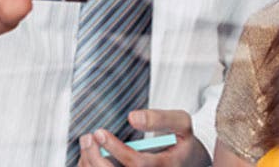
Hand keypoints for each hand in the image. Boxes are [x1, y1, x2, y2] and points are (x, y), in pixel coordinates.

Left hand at [77, 110, 210, 166]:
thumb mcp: (182, 123)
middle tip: (88, 138)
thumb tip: (133, 117)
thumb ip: (161, 118)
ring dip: (92, 163)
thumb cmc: (183, 141)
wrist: (191, 161)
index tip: (100, 133)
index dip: (116, 149)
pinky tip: (90, 154)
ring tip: (88, 143)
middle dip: (97, 158)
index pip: (137, 163)